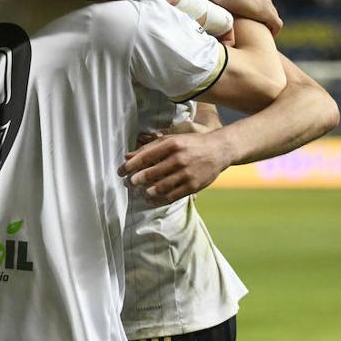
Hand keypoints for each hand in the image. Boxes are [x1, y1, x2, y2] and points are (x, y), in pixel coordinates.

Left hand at [118, 131, 234, 205]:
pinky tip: (151, 199)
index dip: (129, 166)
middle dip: (135, 180)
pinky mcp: (193, 186)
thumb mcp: (171, 140)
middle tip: (129, 183)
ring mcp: (186, 174)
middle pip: (150, 173)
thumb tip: (128, 156)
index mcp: (171, 145)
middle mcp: (178, 159)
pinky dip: (159, 200)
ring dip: (146, 192)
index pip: (145, 157)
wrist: (219, 150)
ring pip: (160, 187)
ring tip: (141, 192)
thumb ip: (149, 148)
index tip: (120, 172)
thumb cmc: (191, 144)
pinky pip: (171, 196)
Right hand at [210, 0, 280, 34]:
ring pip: (272, 15)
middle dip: (262, 15)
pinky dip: (273, 32)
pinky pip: (276, 24)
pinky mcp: (267, 11)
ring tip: (257, 34)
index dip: (256, 7)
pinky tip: (264, 38)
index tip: (248, 16)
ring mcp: (267, 0)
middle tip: (252, 27)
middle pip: (268, 5)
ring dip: (266, 24)